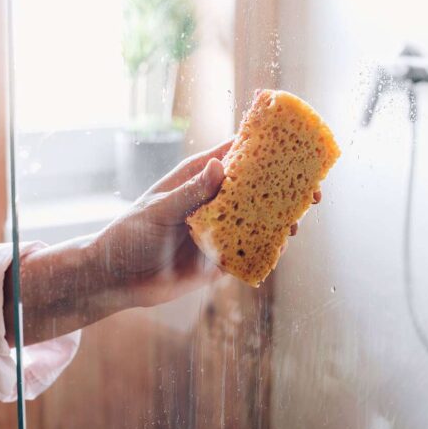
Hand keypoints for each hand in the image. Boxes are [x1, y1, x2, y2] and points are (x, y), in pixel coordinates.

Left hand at [93, 139, 321, 306]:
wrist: (115, 279)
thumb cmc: (129, 235)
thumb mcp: (159, 210)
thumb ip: (191, 192)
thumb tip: (219, 165)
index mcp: (199, 179)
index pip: (238, 155)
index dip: (266, 150)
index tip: (295, 149)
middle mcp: (214, 201)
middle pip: (258, 189)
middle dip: (285, 189)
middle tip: (311, 194)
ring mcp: (220, 229)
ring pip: (259, 220)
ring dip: (281, 220)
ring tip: (297, 223)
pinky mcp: (220, 258)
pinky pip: (250, 250)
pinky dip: (267, 249)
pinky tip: (281, 247)